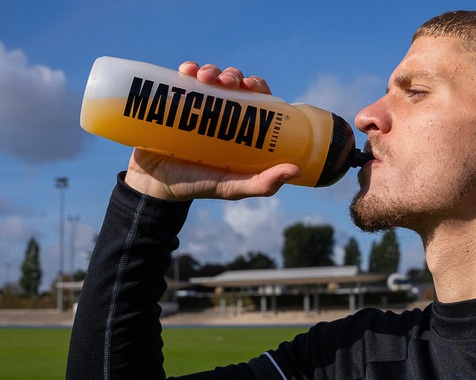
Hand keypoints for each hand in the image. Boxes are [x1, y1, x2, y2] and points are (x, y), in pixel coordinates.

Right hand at [124, 63, 299, 200]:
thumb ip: (262, 184)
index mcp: (241, 127)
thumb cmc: (198, 185)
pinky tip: (188, 70)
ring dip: (212, 70)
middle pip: (234, 83)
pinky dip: (189, 68)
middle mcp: (222, 112)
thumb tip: (295, 170)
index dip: (257, 85)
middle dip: (233, 75)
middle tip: (227, 82)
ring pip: (210, 77)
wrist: (153, 184)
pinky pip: (183, 78)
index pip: (257, 97)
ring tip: (204, 78)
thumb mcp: (232, 187)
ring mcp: (197, 104)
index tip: (250, 85)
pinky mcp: (174, 101)